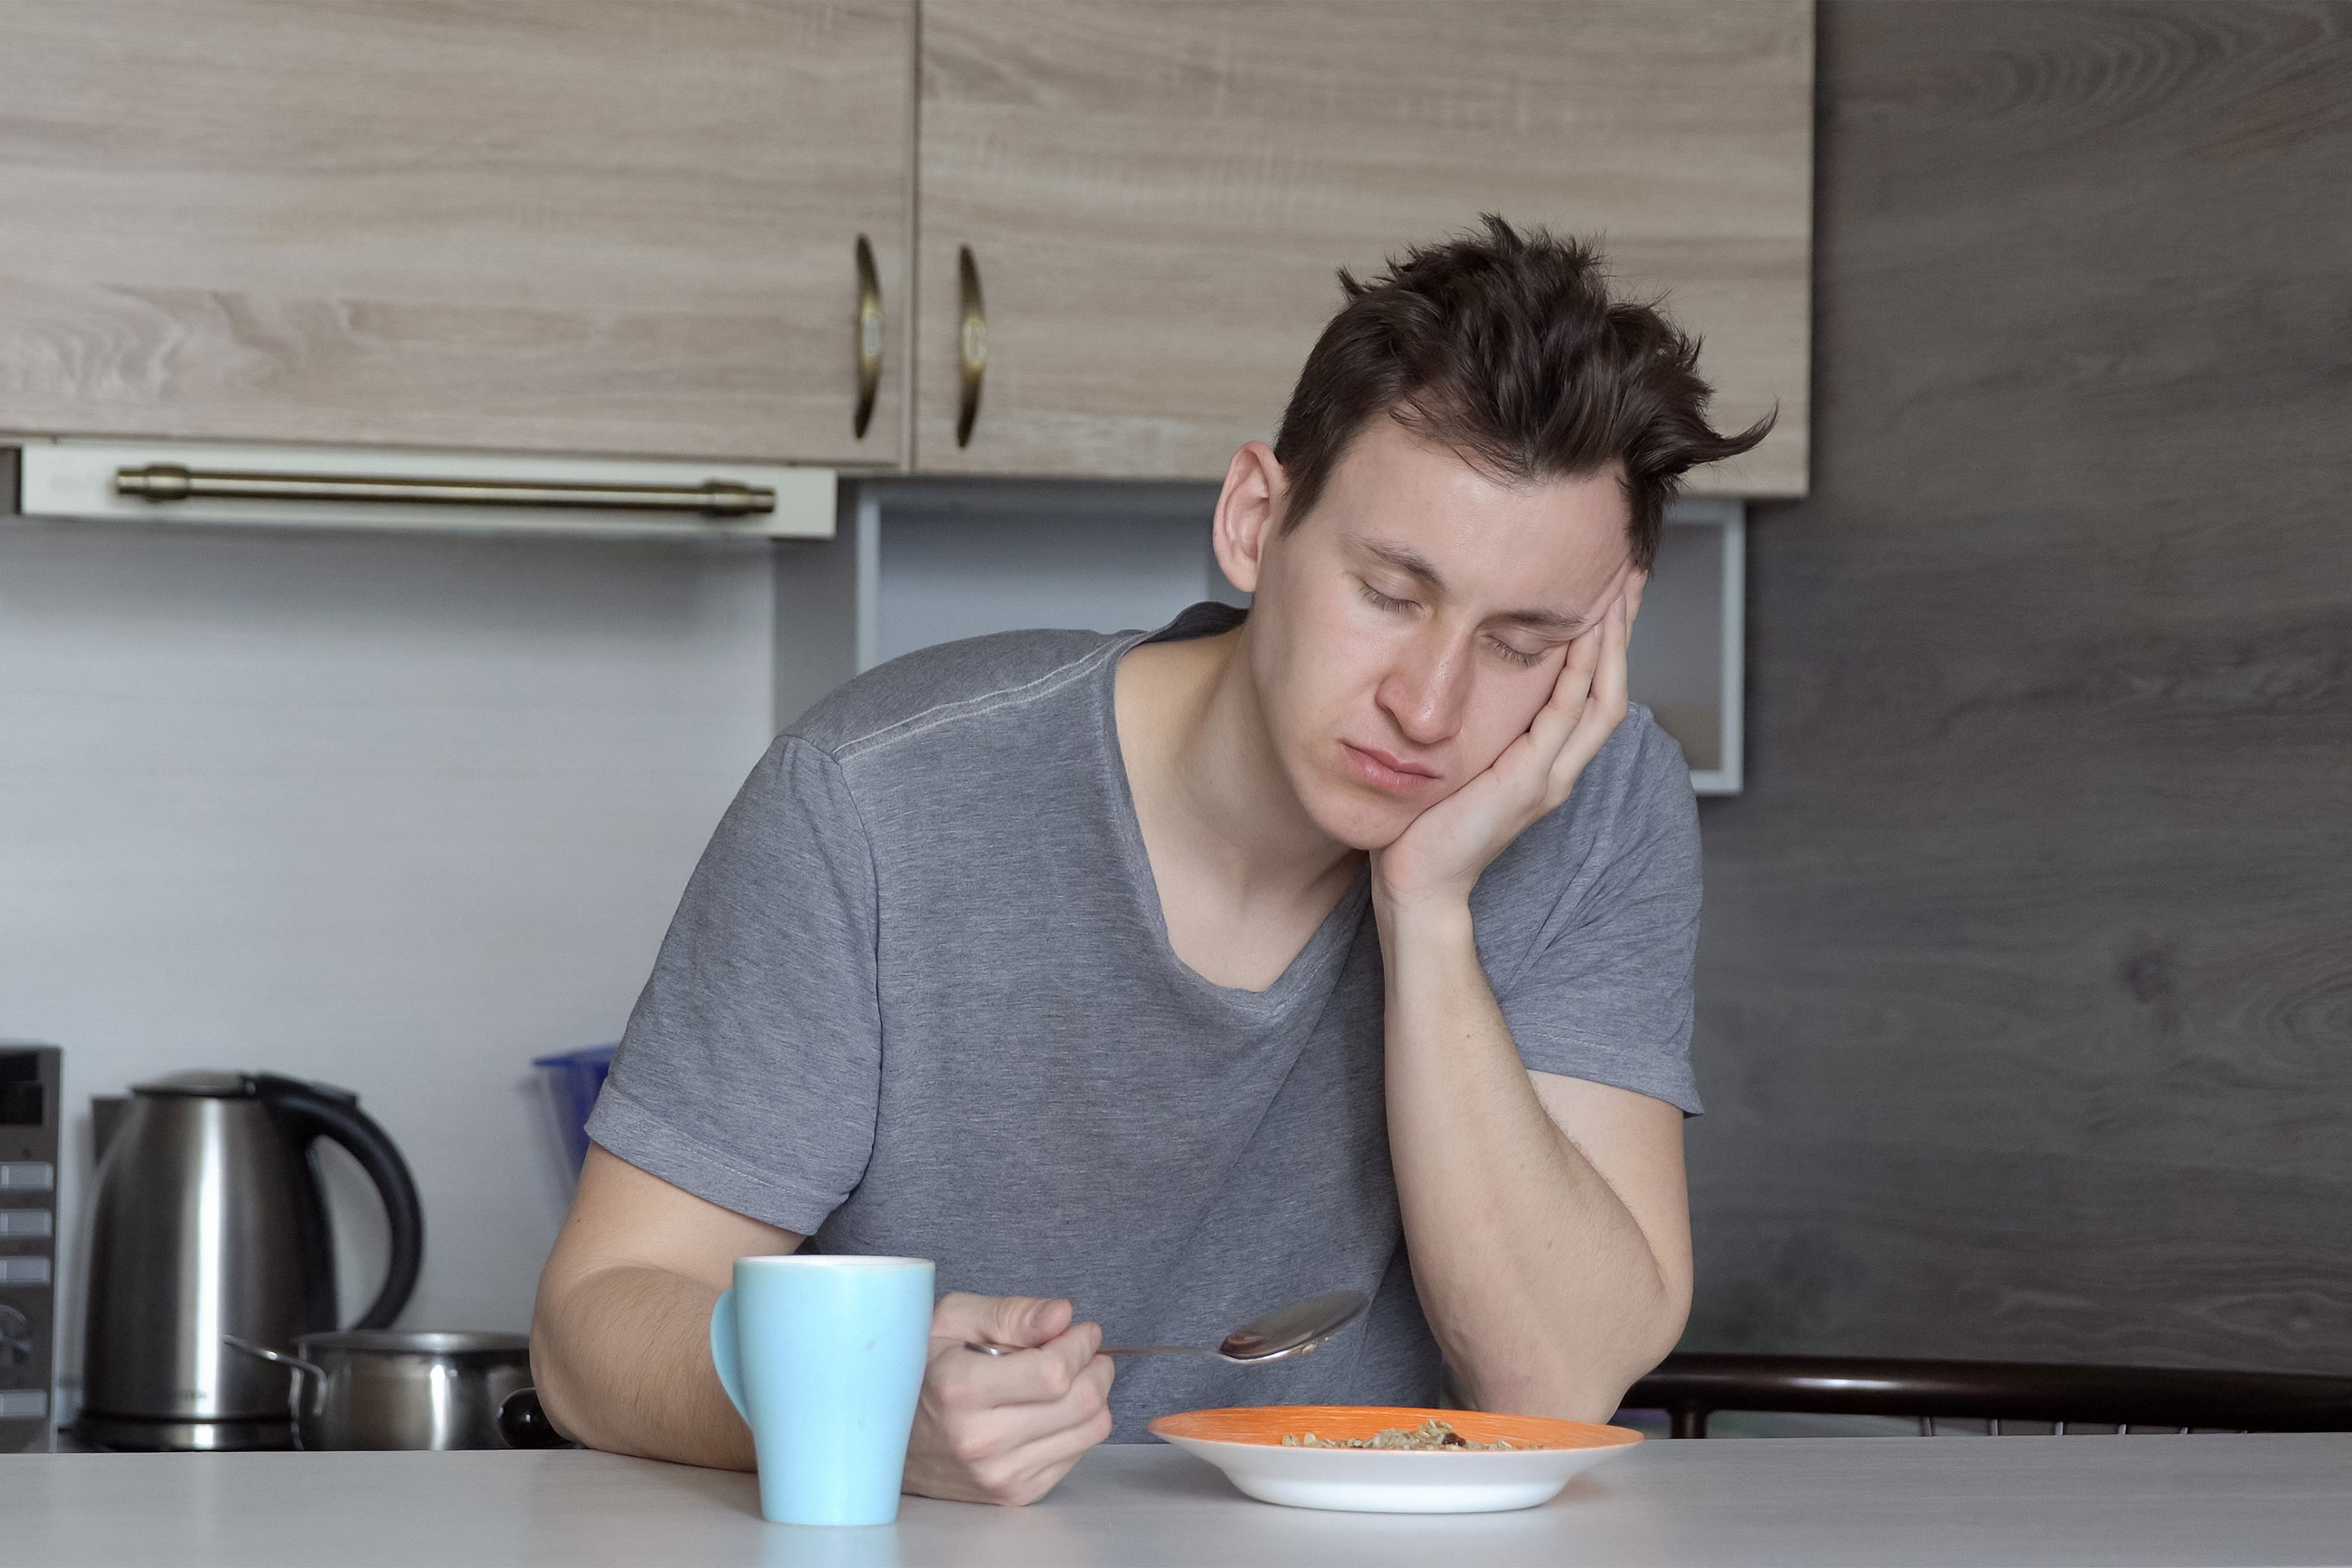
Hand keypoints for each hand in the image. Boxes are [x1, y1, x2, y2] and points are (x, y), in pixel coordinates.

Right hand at [902, 1293, 1114, 1505]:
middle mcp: (980, 1440)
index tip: (1080, 1329)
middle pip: (1080, 1402)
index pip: (1054, 1372)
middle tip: (1085, 1349)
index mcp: (961, 1390)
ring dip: (1094, 1394)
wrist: (885, 1439)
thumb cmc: (920, 1369)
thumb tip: (1062, 1315)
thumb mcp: (951, 1321)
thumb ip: (1009, 1313)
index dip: (1079, 1344)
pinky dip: (1077, 1426)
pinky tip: (1052, 1409)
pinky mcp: (1013, 1494)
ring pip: (1089, 1430)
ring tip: (1073, 1375)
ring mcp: (998, 1475)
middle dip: (1096, 1366)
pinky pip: (1078, 1455)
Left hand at [1372, 571, 1644, 915]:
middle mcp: (1559, 767)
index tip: (1607, 590)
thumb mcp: (1459, 760)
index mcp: (1546, 760)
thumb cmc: (1427, 824)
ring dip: (1611, 643)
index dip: (1605, 640)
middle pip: (1611, 686)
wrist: (1418, 882)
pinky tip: (1583, 638)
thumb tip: (1457, 676)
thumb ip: (1475, 725)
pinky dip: (1579, 676)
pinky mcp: (1529, 782)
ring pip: (1600, 698)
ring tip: (1617, 593)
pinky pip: (1565, 719)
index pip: (1591, 688)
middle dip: (1622, 629)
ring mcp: (1550, 775)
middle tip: (1630, 573)